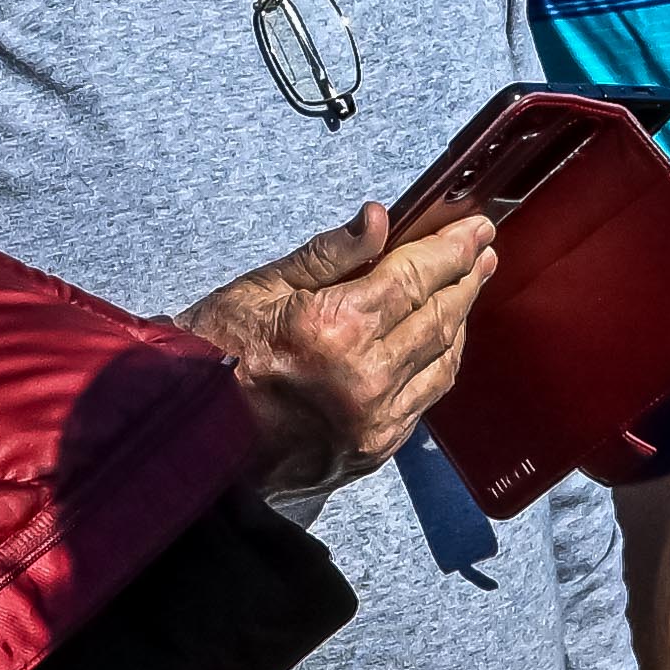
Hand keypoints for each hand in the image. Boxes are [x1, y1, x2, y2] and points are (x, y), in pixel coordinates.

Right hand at [182, 201, 497, 502]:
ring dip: (460, 321)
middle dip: (465, 278)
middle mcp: (366, 380)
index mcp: (337, 331)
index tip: (477, 227)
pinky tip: (440, 341)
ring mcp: (373, 422)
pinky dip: (439, 364)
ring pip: (442, 363)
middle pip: (439, 318)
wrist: (187, 438)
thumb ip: (330, 255)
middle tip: (482, 249)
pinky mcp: (373, 451)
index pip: (416, 278)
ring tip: (468, 286)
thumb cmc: (213, 354)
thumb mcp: (262, 287)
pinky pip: (424, 401)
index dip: (452, 249)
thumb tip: (381, 218)